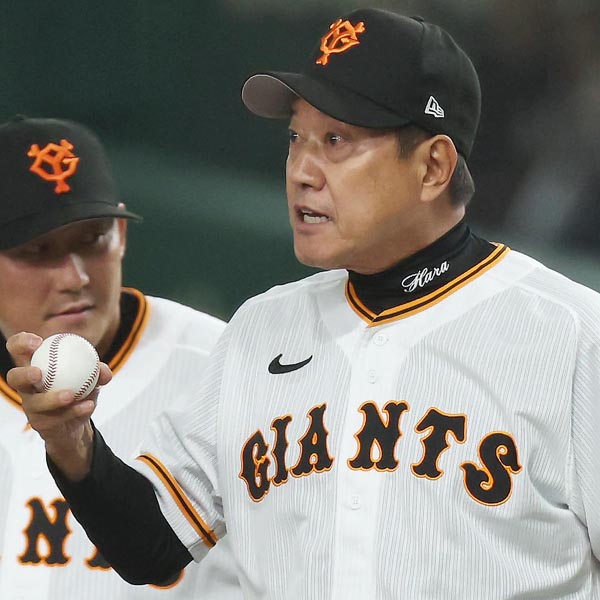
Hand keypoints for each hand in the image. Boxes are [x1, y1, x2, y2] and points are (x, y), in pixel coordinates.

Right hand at [6, 332, 112, 480]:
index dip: (21, 343)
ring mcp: (31, 405)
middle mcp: (27, 385)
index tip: (38, 342)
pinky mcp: (39, 423)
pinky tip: (88, 406)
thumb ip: (98, 370)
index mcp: (35, 365)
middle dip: (23, 374)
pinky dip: (74, 411)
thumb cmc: (80, 389)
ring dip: (52, 398)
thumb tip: (102, 369)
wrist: (78, 421)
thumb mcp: (92, 377)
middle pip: (14, 377)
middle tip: (38, 373)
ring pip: (34, 403)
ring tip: (71, 395)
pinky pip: (55, 418)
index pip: (18, 349)